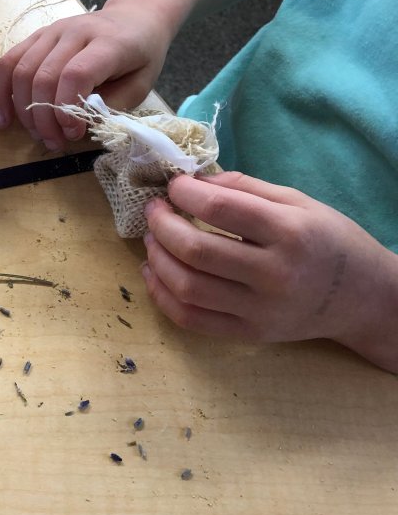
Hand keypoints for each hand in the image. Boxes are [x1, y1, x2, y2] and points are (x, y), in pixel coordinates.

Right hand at [0, 0, 170, 151]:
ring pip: (22, 71)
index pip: (76, 74)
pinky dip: (1, 92)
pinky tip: (4, 118)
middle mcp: (76, 31)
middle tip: (54, 142)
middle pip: (44, 76)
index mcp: (109, 42)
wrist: (134, 18)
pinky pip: (8, 63)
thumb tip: (77, 124)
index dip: (67, 108)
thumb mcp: (141, 85)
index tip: (73, 133)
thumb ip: (111, 105)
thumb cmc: (140, 56)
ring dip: (23, 110)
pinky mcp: (36, 36)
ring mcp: (51, 31)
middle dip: (44, 118)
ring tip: (37, 134)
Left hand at [142, 172, 397, 371]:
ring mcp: (260, 310)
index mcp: (290, 233)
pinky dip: (162, 295)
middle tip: (154, 210)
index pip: (220, 209)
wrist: (362, 298)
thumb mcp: (298, 201)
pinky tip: (154, 272)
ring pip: (186, 287)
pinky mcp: (249, 334)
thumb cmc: (328, 241)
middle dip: (162, 225)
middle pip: (196, 250)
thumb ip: (244, 188)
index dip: (185, 193)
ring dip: (156, 258)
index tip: (173, 186)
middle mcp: (274, 275)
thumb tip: (192, 181)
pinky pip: (190, 319)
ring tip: (152, 239)